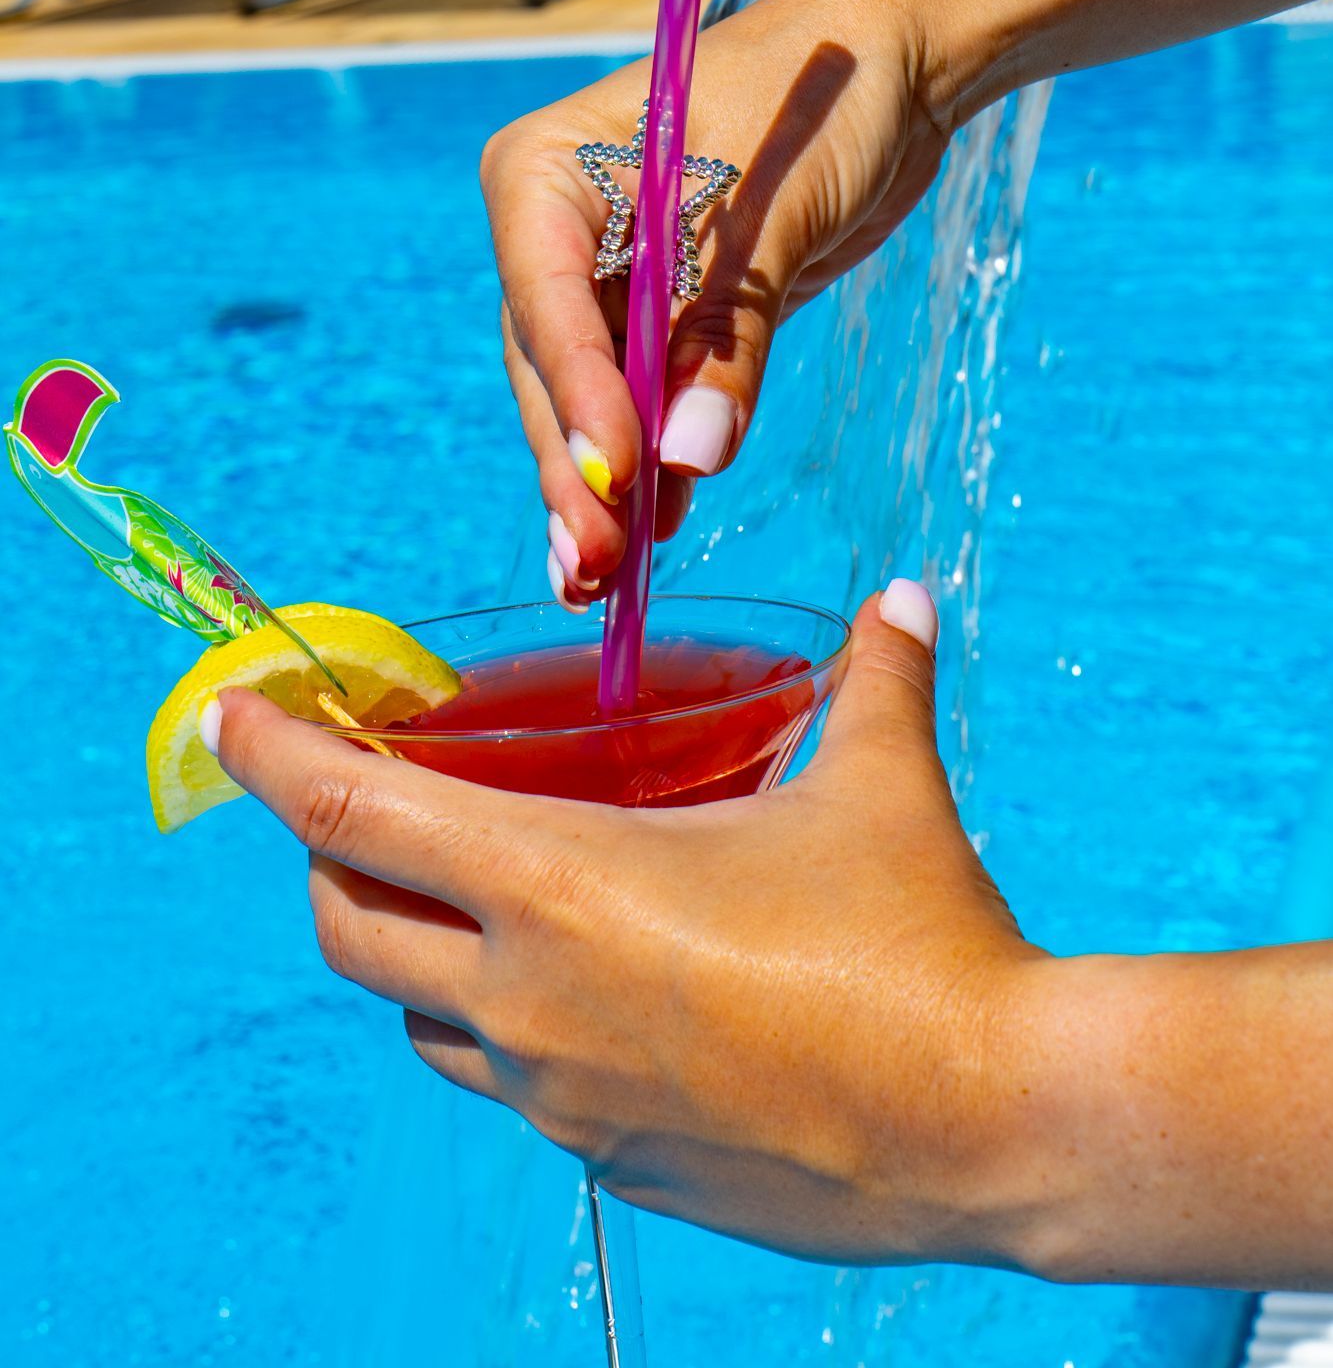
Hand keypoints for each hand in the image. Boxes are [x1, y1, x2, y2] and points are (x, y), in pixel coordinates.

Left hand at [212, 582, 1048, 1267]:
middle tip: (365, 809)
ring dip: (422, 954)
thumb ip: (873, 680)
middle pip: (350, 930)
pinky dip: (512, 1028)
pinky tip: (595, 993)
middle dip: (330, 862)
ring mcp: (562, 1098)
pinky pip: (517, 1088)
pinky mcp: (613, 1165)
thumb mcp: (880, 786)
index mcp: (560, 886)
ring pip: (425, 1023)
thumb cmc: (922, 941)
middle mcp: (530, 1001)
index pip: (355, 818)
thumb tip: (897, 601)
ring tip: (482, 901)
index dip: (274, 760)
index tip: (234, 714)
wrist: (992, 1124)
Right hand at [480, 0, 948, 602]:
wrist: (890, 64)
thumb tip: (689, 456)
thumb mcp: (775, 212)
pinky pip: (641, 401)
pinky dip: (651, 465)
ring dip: (602, 488)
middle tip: (595, 564)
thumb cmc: (824, 97)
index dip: (578, 396)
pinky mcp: (658, 314)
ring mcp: (603, 276)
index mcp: (548, 171)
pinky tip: (650, 536)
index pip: (547, 300)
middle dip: (579, 467)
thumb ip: (728, 334)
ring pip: (588, 400)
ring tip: (602, 582)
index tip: (613, 479)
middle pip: (553, 367)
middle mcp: (556, 226)